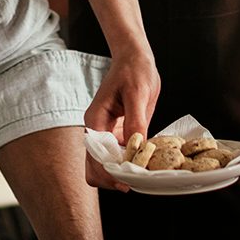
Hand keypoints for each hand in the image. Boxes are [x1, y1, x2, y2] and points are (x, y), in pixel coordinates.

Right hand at [83, 44, 159, 191]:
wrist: (135, 58)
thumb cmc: (134, 70)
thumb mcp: (137, 94)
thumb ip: (135, 121)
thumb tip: (135, 147)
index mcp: (95, 120)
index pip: (95, 158)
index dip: (109, 174)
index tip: (128, 182)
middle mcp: (96, 129)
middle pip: (95, 168)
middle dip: (113, 179)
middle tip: (137, 181)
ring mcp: (105, 132)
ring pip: (105, 165)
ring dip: (120, 173)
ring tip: (142, 173)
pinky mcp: (116, 133)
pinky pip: (118, 156)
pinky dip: (128, 163)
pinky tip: (144, 161)